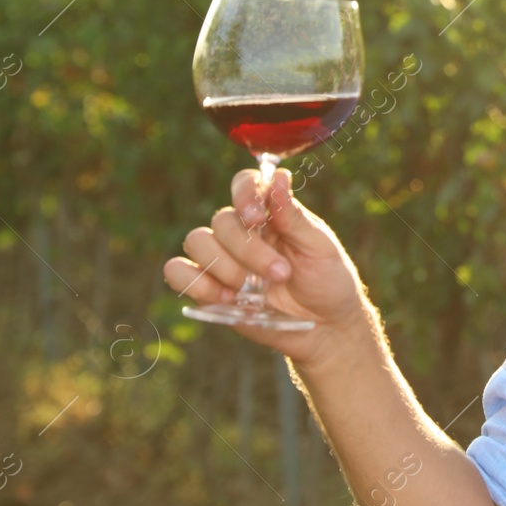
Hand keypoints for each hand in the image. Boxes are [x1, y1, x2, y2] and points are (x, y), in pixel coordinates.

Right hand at [163, 166, 377, 369]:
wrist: (325, 328)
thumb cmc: (328, 281)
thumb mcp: (319, 248)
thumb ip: (293, 216)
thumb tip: (278, 177)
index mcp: (271, 215)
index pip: (245, 185)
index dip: (244, 195)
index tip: (255, 217)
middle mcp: (243, 232)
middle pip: (222, 221)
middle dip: (249, 251)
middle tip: (279, 274)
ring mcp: (223, 259)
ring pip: (197, 241)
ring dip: (224, 266)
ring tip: (252, 290)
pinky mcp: (208, 288)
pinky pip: (177, 272)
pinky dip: (196, 282)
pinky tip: (227, 298)